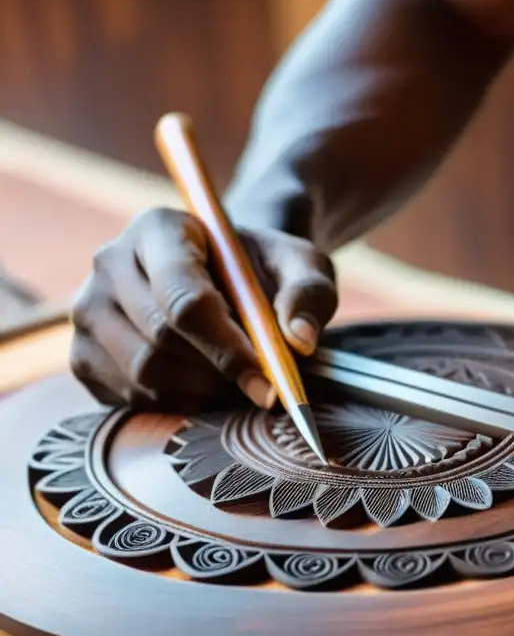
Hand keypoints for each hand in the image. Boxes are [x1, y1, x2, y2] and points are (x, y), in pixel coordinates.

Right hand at [70, 208, 337, 411]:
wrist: (229, 277)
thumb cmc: (265, 269)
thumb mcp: (303, 266)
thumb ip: (309, 293)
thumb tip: (300, 338)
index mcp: (159, 228)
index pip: (184, 298)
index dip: (228, 348)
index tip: (269, 382)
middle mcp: (110, 262)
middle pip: (161, 339)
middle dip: (219, 375)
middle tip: (261, 387)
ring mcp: (88, 309)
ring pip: (142, 373)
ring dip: (199, 394)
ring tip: (235, 384)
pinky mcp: (83, 353)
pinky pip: (126, 397)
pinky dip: (173, 407)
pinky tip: (204, 390)